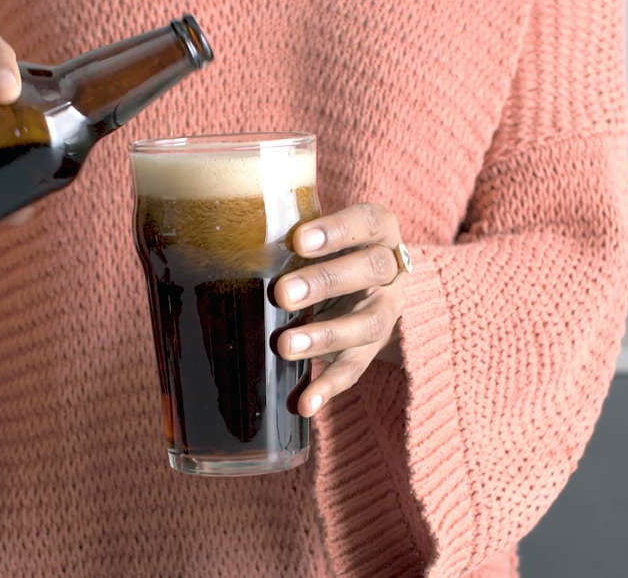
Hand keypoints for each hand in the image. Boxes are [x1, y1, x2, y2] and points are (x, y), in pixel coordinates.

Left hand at [274, 203, 408, 416]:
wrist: (369, 285)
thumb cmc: (330, 249)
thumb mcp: (321, 234)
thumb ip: (294, 233)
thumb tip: (237, 237)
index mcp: (379, 232)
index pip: (367, 222)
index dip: (336, 231)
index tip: (298, 239)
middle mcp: (390, 272)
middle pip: (369, 272)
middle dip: (324, 283)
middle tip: (281, 293)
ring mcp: (384, 313)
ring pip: (365, 325)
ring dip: (324, 337)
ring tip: (284, 346)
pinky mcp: (371, 351)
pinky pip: (354, 370)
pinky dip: (328, 388)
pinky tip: (305, 404)